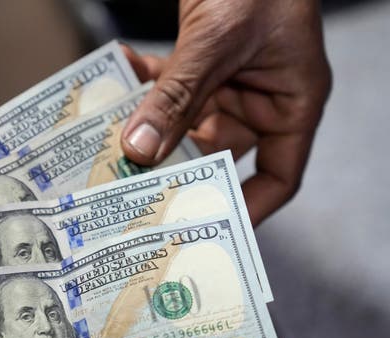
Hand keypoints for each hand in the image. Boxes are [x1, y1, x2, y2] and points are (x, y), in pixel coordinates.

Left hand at [121, 0, 330, 225]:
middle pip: (221, 151)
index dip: (247, 205)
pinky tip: (117, 76)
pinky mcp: (202, 61)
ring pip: (187, 120)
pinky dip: (145, 83)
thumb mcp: (218, 42)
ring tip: (113, 142)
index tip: (209, 227)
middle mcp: (261, 98)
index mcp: (291, 103)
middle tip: (138, 191)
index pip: (279, 174)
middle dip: (179, 167)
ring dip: (153, 126)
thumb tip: (139, 149)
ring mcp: (230, 80)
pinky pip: (172, 84)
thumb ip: (178, 95)